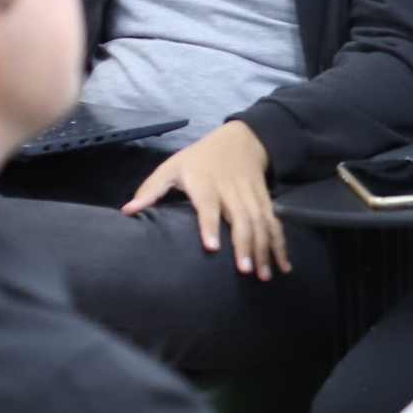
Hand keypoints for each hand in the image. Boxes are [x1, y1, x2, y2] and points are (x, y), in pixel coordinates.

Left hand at [125, 119, 286, 277]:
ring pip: (261, 222)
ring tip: (264, 274)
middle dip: (245, 244)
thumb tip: (129, 210)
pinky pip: (274, 223)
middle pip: (241, 217)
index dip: (210, 224)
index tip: (212, 247)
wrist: (241, 138)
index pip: (208, 204)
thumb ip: (152, 189)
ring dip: (265, 248)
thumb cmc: (199, 158)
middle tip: (245, 271)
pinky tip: (283, 264)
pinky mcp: (265, 199)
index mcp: (204, 180)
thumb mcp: (172, 166)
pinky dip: (280, 243)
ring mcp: (251, 194)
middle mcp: (230, 188)